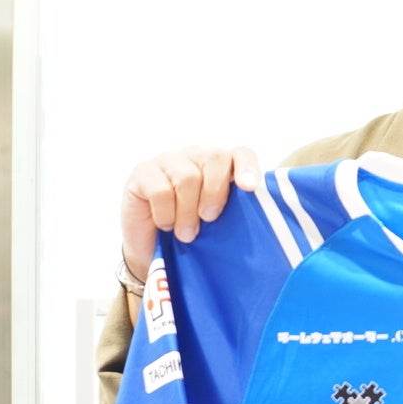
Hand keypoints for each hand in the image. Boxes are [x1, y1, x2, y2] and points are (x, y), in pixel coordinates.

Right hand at [121, 145, 260, 279]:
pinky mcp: (142, 172)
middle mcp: (195, 156)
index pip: (241, 154)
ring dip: (188, 212)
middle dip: (215, 193)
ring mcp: (168, 161)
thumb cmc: (192, 234)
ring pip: (188, 177)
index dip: (248, 168)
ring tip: (186, 233)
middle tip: (209, 219)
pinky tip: (165, 225)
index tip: (249, 188)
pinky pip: (161, 190)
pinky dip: (166, 214)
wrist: (152, 249)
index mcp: (220, 166)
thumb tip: (259, 216)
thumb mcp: (219, 225)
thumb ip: (237, 212)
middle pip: (215, 158)